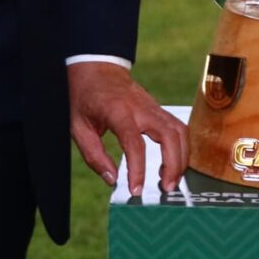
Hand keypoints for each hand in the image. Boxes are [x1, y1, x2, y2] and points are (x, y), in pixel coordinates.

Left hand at [68, 63, 189, 198]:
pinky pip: (178, 128)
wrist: (96, 68)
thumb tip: (112, 180)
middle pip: (169, 135)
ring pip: (180, 131)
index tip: (136, 190)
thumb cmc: (84, 97)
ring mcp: (153, 106)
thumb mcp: (77, 126)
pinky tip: (170, 164)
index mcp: (118, 111)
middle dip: (173, 165)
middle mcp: (141, 108)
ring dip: (181, 158)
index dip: (138, 169)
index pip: (135, 143)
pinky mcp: (158, 109)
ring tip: (170, 181)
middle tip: (167, 189)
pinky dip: (180, 148)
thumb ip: (94, 155)